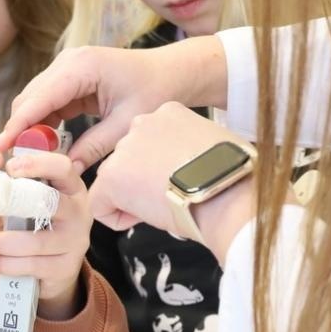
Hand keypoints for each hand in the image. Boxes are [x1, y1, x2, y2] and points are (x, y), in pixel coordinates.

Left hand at [0, 151, 90, 319]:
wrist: (55, 268)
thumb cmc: (37, 225)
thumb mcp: (32, 201)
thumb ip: (15, 183)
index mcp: (71, 188)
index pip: (62, 167)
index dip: (36, 163)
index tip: (9, 167)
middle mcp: (78, 213)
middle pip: (51, 203)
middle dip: (17, 203)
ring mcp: (75, 242)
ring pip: (36, 242)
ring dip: (3, 241)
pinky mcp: (64, 268)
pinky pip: (32, 266)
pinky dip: (7, 263)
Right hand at [4, 36, 229, 170]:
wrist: (173, 72)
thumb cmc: (156, 91)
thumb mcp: (125, 124)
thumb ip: (93, 147)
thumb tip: (65, 172)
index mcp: (81, 66)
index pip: (38, 100)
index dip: (18, 127)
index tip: (3, 151)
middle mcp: (68, 62)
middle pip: (29, 99)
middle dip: (20, 130)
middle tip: (16, 163)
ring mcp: (67, 68)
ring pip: (34, 102)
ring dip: (30, 129)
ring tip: (29, 158)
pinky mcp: (70, 78)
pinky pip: (47, 103)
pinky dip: (43, 124)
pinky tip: (46, 146)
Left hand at [90, 102, 257, 262]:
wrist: (225, 193)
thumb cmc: (230, 176)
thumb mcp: (211, 146)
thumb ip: (188, 147)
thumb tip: (182, 167)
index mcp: (169, 113)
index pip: (150, 143)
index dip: (162, 169)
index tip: (182, 180)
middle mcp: (141, 122)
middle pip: (128, 160)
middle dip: (142, 181)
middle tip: (171, 195)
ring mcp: (123, 148)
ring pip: (114, 182)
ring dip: (132, 199)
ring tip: (164, 204)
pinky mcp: (110, 176)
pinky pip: (100, 205)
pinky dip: (118, 218)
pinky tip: (147, 216)